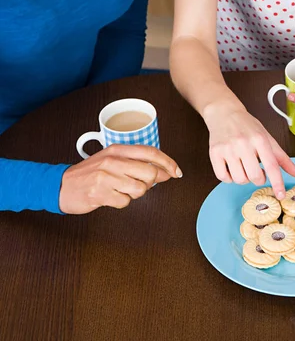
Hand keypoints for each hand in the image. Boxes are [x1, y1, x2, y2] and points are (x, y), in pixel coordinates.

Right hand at [59, 144, 181, 213]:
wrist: (60, 186)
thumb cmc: (90, 174)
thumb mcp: (111, 160)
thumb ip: (135, 162)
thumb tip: (165, 171)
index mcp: (117, 150)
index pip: (151, 152)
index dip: (168, 162)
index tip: (177, 172)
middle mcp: (112, 161)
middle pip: (150, 172)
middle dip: (151, 183)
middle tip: (140, 184)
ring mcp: (105, 177)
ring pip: (140, 189)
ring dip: (135, 194)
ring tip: (120, 190)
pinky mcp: (100, 193)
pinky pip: (125, 202)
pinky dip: (121, 202)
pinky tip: (110, 197)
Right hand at [203, 104, 294, 198]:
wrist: (224, 112)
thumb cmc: (247, 126)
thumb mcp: (267, 138)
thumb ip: (282, 158)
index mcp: (260, 139)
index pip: (271, 166)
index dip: (278, 183)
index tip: (281, 195)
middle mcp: (244, 143)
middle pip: (255, 176)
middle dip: (259, 179)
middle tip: (257, 170)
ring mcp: (228, 148)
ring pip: (239, 179)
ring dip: (243, 178)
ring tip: (243, 166)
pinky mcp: (214, 153)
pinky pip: (223, 177)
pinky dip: (229, 178)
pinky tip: (232, 168)